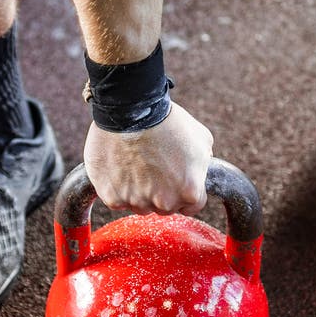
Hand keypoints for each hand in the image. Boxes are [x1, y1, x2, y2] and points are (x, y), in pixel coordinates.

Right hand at [84, 103, 212, 214]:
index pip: (192, 206)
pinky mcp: (111, 197)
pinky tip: (119, 167)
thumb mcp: (201, 138)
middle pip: (165, 208)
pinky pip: (116, 200)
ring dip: (139, 192)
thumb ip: (203, 163)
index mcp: (190, 192)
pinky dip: (116, 188)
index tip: (176, 180)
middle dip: (162, 193)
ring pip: (140, 206)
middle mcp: (164, 202)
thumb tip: (200, 170)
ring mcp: (136, 201)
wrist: (132, 109)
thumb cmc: (167, 120)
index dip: (184, 191)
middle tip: (154, 168)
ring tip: (135, 165)